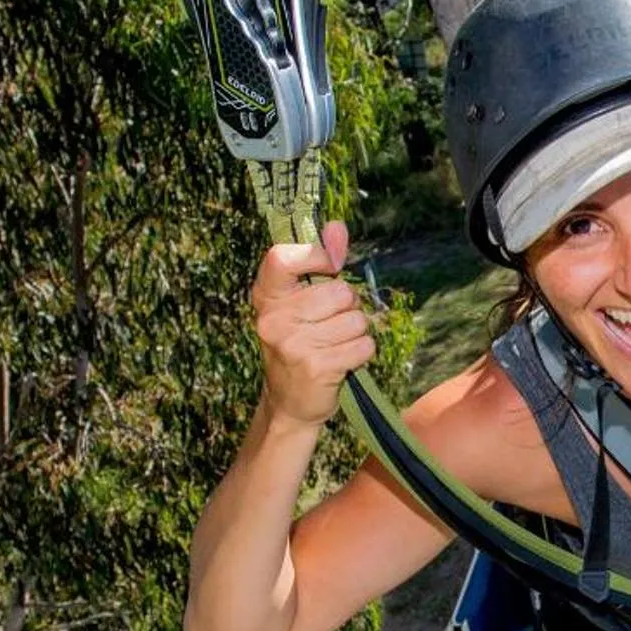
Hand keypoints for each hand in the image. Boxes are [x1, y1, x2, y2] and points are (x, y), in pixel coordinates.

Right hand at [250, 221, 373, 425]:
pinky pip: (363, 345)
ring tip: (335, 345)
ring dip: (356, 333)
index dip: (315, 255)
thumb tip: (337, 226)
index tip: (329, 266)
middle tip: (332, 324)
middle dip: (348, 307)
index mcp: (267, 297)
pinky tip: (343, 361)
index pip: (282, 257)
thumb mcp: (302, 302)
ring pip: (356, 320)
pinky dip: (362, 353)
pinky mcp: (316, 367)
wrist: (289, 403)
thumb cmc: (300, 343)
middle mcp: (274, 319)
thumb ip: (321, 262)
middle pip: (340, 292)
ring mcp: (293, 344)